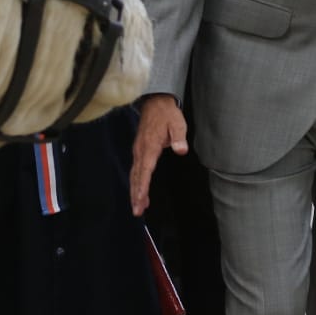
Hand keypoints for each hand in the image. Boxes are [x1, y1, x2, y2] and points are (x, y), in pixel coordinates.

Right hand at [130, 94, 188, 216]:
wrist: (156, 102)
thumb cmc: (167, 114)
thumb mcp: (177, 122)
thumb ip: (178, 137)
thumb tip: (181, 149)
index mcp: (150, 146)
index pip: (145, 169)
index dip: (143, 185)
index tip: (141, 199)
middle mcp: (141, 150)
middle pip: (137, 176)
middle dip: (136, 194)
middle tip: (137, 211)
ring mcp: (138, 151)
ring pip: (135, 175)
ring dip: (135, 191)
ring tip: (138, 208)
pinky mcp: (139, 151)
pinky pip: (136, 170)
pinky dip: (137, 183)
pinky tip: (141, 193)